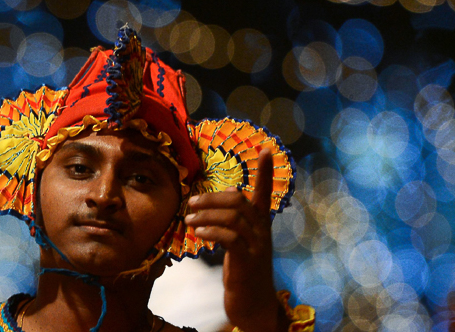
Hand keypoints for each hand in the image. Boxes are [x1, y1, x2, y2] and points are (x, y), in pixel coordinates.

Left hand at [184, 148, 286, 331]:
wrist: (254, 305)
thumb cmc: (243, 271)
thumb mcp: (240, 243)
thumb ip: (232, 221)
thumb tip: (219, 197)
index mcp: (261, 225)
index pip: (264, 193)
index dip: (264, 172)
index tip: (265, 149)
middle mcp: (262, 232)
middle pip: (240, 201)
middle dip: (213, 198)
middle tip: (191, 202)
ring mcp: (257, 247)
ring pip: (233, 218)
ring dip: (207, 215)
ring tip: (189, 219)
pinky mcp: (247, 262)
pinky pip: (230, 238)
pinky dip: (212, 231)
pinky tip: (199, 233)